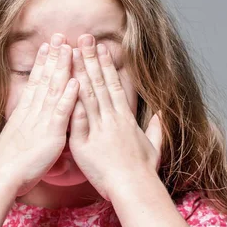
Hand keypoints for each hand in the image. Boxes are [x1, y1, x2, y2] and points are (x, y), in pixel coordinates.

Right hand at [0, 34, 77, 195]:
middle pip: (44, 78)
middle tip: (59, 35)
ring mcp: (42, 120)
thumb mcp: (18, 138)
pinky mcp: (51, 133)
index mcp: (26, 112)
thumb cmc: (10, 164)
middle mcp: (33, 111)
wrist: (2, 176)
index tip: (47, 45)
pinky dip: (68, 96)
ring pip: (53, 89)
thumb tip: (29, 120)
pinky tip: (75, 80)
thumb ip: (26, 126)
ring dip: (62, 68)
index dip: (42, 62)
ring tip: (69, 48)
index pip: (36, 81)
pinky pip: (61, 112)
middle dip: (52, 56)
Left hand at [69, 35, 162, 200]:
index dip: (106, 66)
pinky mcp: (86, 143)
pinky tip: (65, 85)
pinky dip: (72, 102)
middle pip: (100, 84)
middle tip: (84, 38)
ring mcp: (99, 129)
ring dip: (80, 72)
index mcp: (126, 119)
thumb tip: (160, 115)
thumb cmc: (144, 171)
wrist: (135, 188)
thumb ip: (156, 129)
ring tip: (72, 52)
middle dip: (91, 59)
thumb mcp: (154, 147)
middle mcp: (113, 119)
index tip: (101, 48)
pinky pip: (77, 119)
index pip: (114, 85)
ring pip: (88, 95)